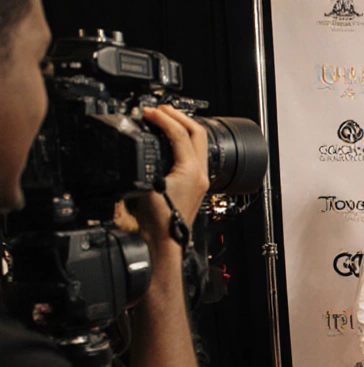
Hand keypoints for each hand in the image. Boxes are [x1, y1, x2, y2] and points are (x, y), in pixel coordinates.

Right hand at [131, 106, 209, 247]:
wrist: (165, 241)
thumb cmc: (158, 221)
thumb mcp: (145, 187)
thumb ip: (145, 164)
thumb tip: (142, 145)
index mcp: (191, 171)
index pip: (180, 134)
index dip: (162, 118)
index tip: (148, 112)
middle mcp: (200, 173)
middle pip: (197, 133)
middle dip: (179, 116)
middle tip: (161, 108)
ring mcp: (200, 179)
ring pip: (198, 143)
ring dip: (182, 127)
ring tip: (165, 119)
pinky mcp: (195, 184)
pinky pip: (194, 154)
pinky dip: (182, 141)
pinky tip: (169, 141)